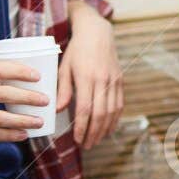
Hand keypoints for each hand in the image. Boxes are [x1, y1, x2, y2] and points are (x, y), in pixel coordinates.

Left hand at [56, 8, 123, 150]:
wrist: (97, 33)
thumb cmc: (77, 50)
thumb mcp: (64, 67)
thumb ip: (63, 89)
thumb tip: (58, 110)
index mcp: (86, 77)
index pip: (85, 108)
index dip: (82, 127)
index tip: (77, 139)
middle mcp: (103, 80)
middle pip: (100, 114)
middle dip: (93, 133)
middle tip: (86, 146)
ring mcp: (114, 81)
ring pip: (112, 112)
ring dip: (105, 129)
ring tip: (96, 141)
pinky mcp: (120, 81)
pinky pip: (120, 105)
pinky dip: (115, 119)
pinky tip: (109, 128)